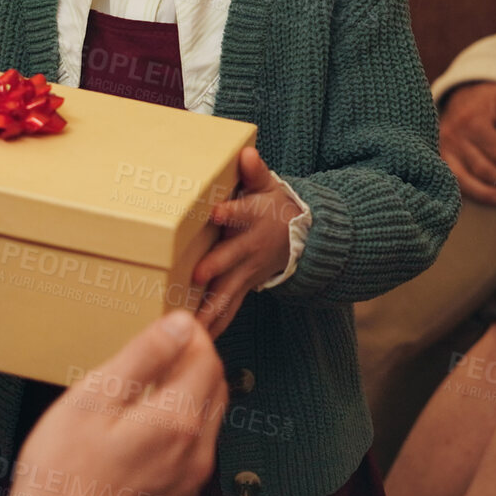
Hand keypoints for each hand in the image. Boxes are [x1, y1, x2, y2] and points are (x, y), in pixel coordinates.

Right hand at [0, 312, 223, 495]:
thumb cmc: (62, 479)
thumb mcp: (92, 400)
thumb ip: (143, 358)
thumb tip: (181, 324)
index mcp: (178, 420)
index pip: (208, 356)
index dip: (190, 332)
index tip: (165, 322)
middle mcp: (196, 451)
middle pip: (214, 385)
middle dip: (193, 359)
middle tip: (157, 348)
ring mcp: (190, 479)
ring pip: (207, 418)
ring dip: (188, 392)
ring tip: (145, 384)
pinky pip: (194, 449)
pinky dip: (180, 425)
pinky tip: (142, 426)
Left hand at [190, 146, 299, 337]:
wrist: (302, 236)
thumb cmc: (275, 206)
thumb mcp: (269, 185)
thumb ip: (255, 171)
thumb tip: (246, 153)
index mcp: (253, 218)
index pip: (241, 212)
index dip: (230, 211)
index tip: (216, 211)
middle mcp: (250, 247)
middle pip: (231, 257)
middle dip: (215, 266)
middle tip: (196, 275)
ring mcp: (247, 272)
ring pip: (228, 292)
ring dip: (211, 309)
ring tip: (193, 326)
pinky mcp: (244, 287)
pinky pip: (229, 310)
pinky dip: (216, 326)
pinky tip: (200, 342)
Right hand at [437, 81, 495, 206]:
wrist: (462, 94)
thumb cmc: (489, 99)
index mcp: (471, 121)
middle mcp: (453, 136)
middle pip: (483, 168)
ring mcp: (444, 149)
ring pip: (465, 179)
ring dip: (487, 193)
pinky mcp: (441, 157)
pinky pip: (454, 180)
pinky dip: (469, 193)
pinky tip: (485, 198)